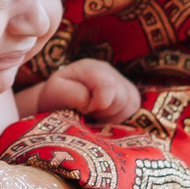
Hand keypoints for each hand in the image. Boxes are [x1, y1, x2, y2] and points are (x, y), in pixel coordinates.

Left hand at [18, 58, 140, 123]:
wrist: (58, 103)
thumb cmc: (55, 98)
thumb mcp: (54, 94)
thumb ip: (72, 94)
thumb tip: (91, 101)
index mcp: (90, 68)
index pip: (108, 85)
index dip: (97, 105)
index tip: (84, 111)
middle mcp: (110, 72)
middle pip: (121, 97)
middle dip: (104, 112)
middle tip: (88, 114)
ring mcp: (122, 83)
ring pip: (131, 105)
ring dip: (112, 117)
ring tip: (95, 116)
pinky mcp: (130, 97)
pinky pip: (135, 112)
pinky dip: (120, 120)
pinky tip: (104, 119)